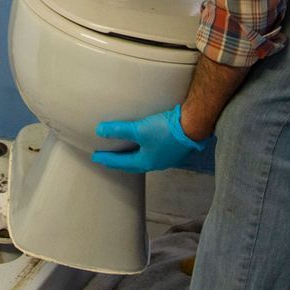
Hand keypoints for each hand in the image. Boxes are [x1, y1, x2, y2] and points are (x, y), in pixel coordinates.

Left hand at [90, 105, 207, 173]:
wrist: (194, 125)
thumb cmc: (165, 130)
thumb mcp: (139, 129)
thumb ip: (119, 130)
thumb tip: (99, 131)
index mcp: (146, 161)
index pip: (121, 162)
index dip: (107, 159)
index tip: (95, 157)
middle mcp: (156, 163)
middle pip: (133, 164)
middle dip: (120, 162)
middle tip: (108, 159)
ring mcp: (166, 157)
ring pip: (145, 159)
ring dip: (133, 156)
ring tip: (125, 152)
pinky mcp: (174, 148)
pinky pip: (154, 152)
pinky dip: (144, 149)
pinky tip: (145, 143)